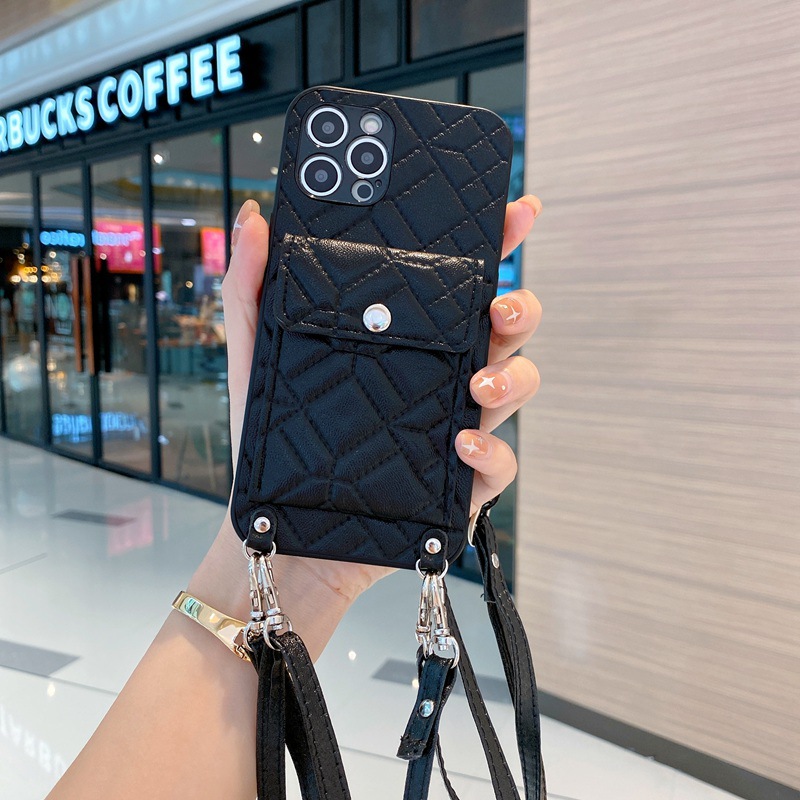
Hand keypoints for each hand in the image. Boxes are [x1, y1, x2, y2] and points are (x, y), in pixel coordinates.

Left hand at [192, 196, 541, 618]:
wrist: (277, 532)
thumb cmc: (274, 442)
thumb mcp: (259, 357)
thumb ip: (252, 287)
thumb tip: (254, 217)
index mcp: (404, 341)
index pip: (459, 285)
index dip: (495, 246)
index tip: (515, 212)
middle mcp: (437, 378)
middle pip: (503, 331)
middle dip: (520, 307)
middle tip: (499, 305)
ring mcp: (452, 429)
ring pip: (515, 388)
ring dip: (511, 378)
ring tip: (475, 385)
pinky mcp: (455, 486)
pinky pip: (497, 465)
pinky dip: (491, 453)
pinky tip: (461, 445)